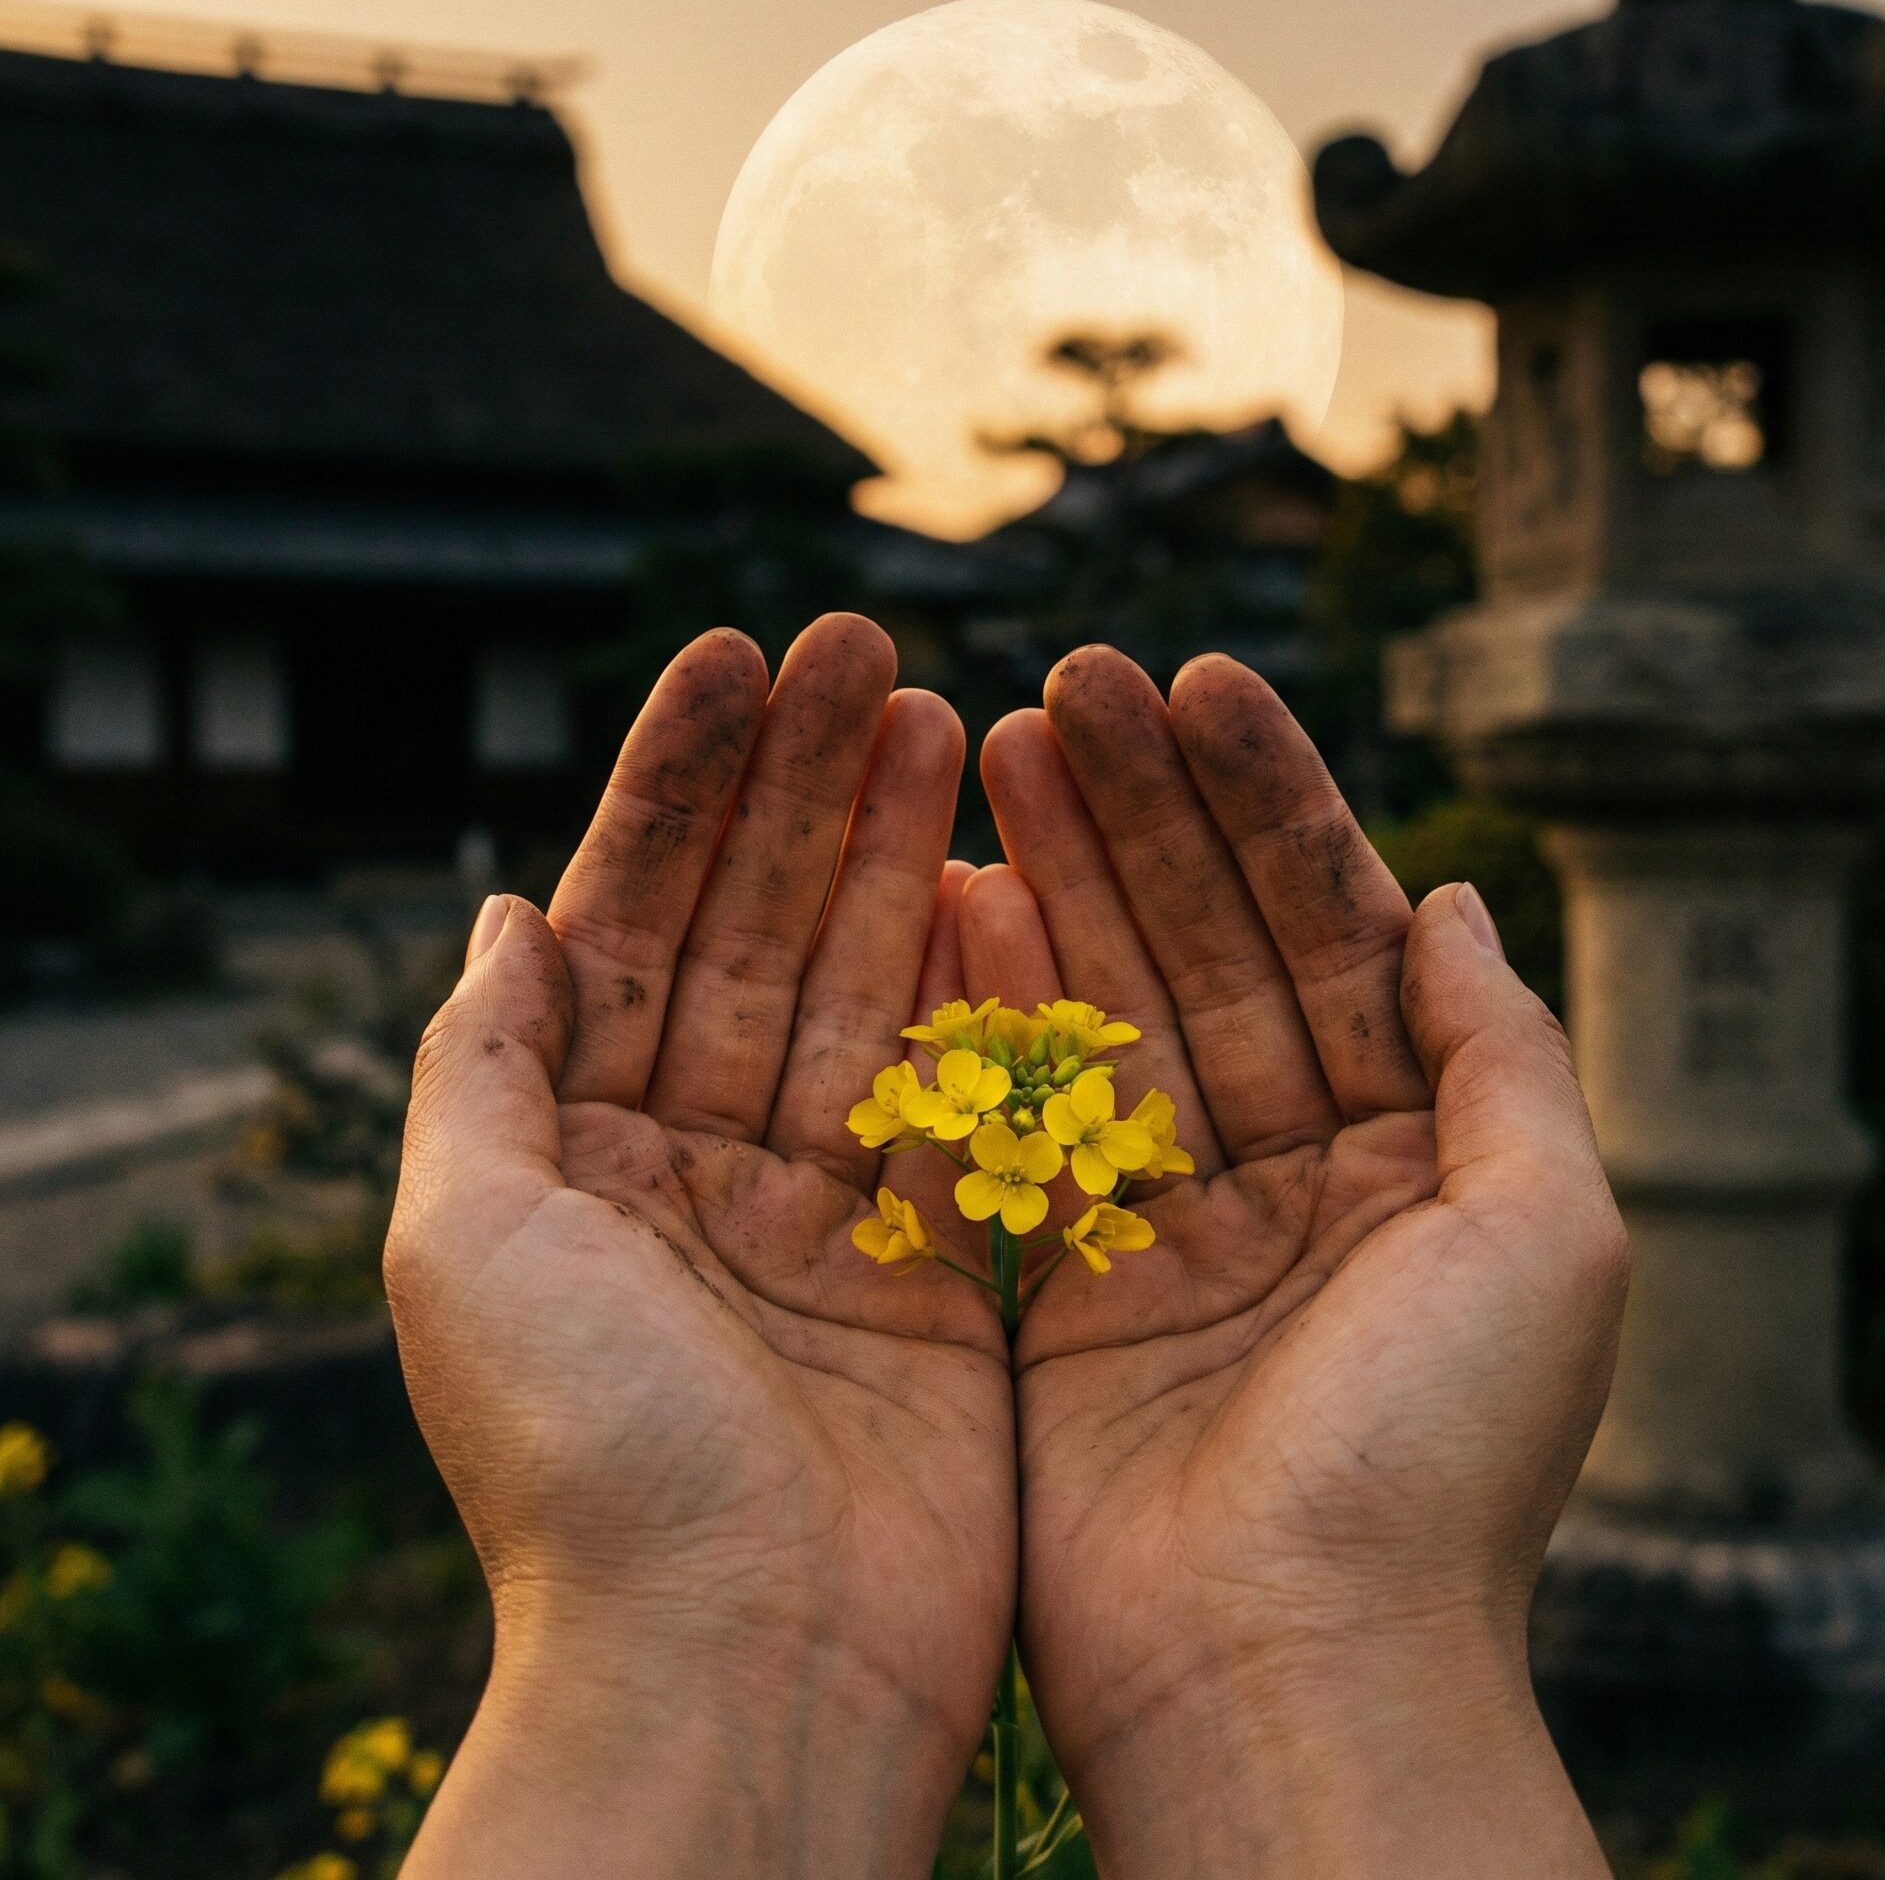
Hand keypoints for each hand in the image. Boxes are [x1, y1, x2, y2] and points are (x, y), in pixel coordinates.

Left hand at [387, 617, 1012, 1879]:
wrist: (743, 1666)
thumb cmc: (582, 1462)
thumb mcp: (462, 1238)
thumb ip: (481, 1059)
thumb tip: (503, 906)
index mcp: (572, 1146)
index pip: (630, 913)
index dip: (682, 780)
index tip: (742, 654)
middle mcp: (692, 1161)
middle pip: (755, 925)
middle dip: (803, 782)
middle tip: (868, 642)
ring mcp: (817, 1205)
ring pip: (858, 981)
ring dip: (893, 844)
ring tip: (941, 712)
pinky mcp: (931, 1260)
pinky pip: (954, 1086)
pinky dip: (974, 976)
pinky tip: (998, 864)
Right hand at [968, 646, 1627, 1877]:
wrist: (1286, 1669)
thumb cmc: (1439, 1458)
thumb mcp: (1547, 1232)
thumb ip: (1504, 1051)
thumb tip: (1451, 895)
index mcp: (1415, 1152)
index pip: (1331, 928)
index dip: (1269, 800)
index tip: (1199, 679)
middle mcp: (1293, 1171)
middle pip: (1208, 943)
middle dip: (1146, 809)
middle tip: (1070, 678)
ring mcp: (1170, 1221)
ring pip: (1109, 1004)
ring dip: (1062, 871)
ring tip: (994, 739)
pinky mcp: (1061, 1284)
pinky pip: (1021, 1109)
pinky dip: (989, 998)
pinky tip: (956, 885)